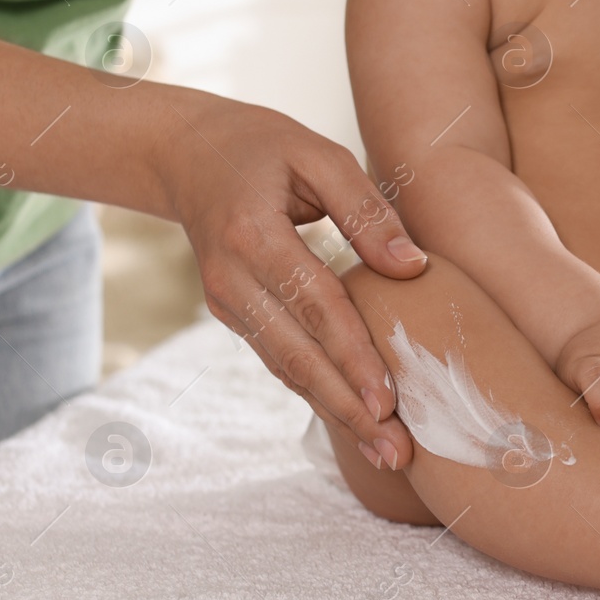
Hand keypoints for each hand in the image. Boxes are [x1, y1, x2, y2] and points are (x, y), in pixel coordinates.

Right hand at [156, 90, 429, 469]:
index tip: (390, 397)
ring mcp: (227, 303)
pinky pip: (281, 360)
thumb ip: (366, 209)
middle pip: (297, 355)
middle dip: (349, 407)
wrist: (186, 154)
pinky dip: (318, 394)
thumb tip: (414, 269)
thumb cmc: (264, 146)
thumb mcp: (318, 154)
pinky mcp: (235, 315)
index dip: (352, 353)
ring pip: (286, 369)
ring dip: (337, 413)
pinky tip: (356, 422)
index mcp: (252, 235)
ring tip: (388, 453)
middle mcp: (232, 280)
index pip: (314, 304)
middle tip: (398, 450)